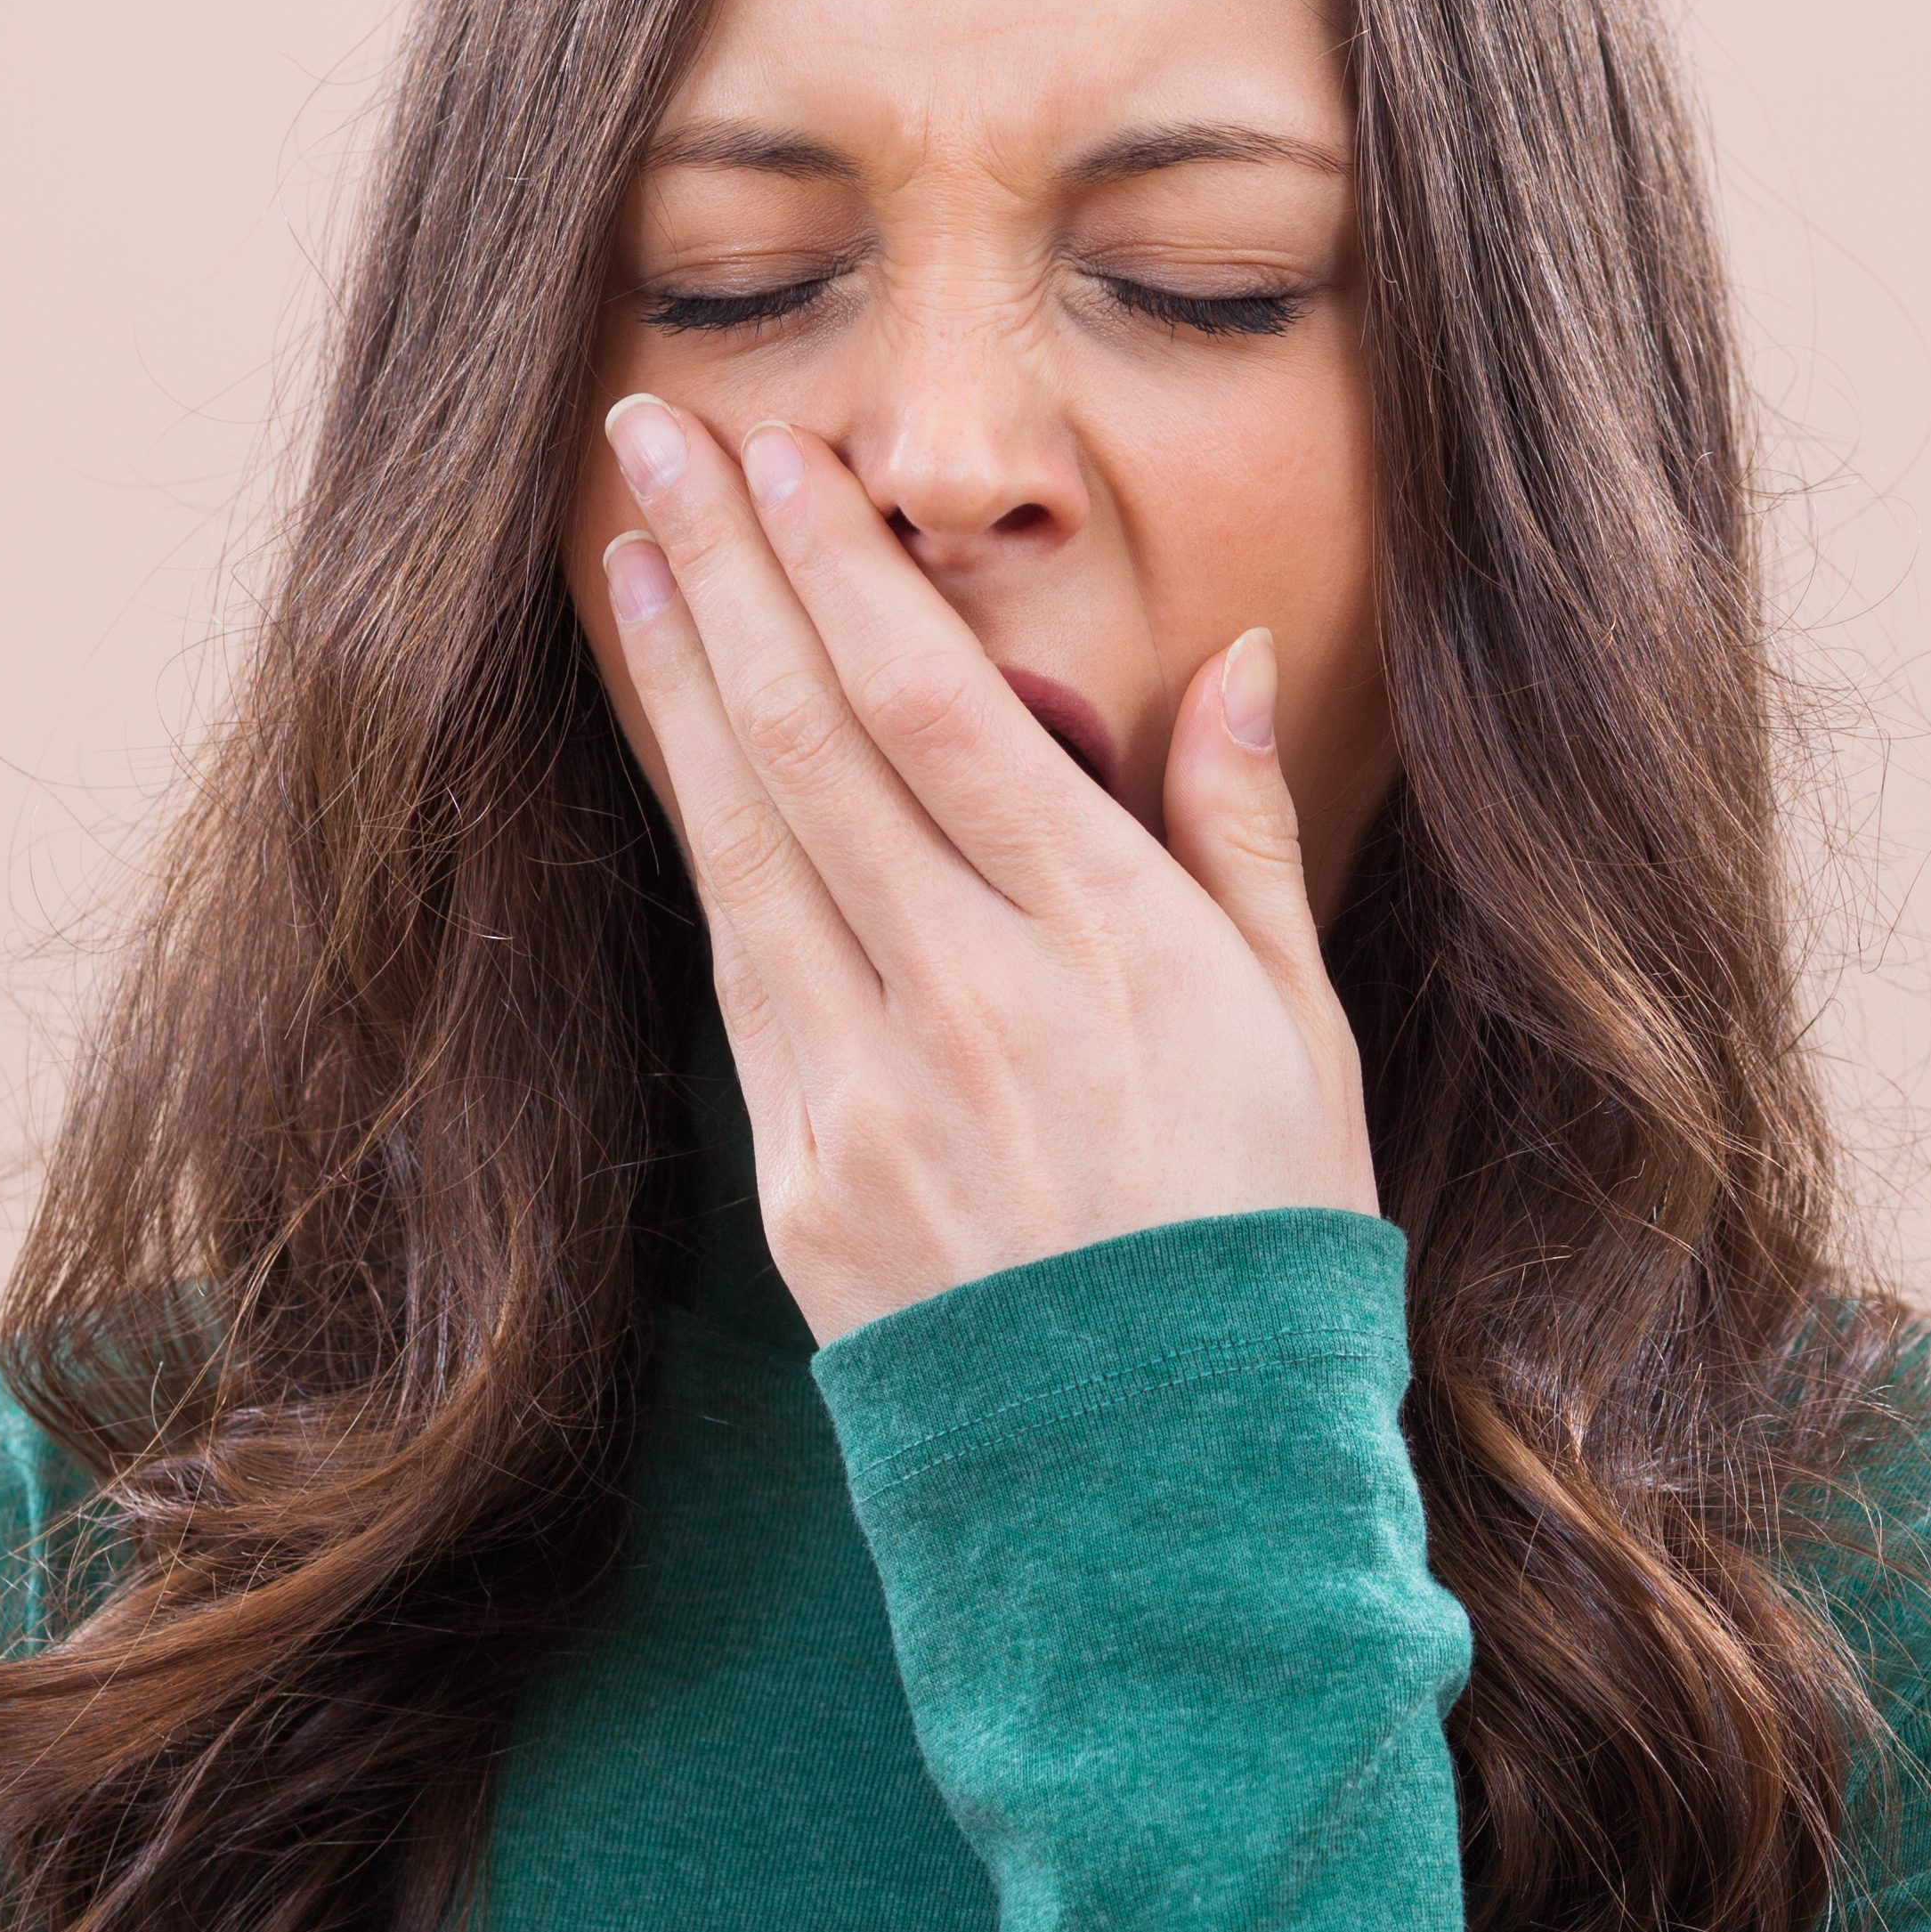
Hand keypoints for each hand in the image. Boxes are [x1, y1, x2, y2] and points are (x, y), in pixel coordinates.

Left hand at [595, 393, 1378, 1342]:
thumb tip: (1232, 662)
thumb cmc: (1262, 1244)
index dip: (842, 570)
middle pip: (816, 741)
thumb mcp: (1302, 1031)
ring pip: (749, 841)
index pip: (940, 709)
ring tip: (627, 556)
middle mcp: (975, 1003)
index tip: (780, 460)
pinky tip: (681, 752)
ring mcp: (872, 1095)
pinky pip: (744, 974)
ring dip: (680, 683)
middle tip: (652, 436)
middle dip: (725, 574)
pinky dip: (705, 840)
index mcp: (1112, 950)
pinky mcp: (805, 1181)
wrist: (1169, 1495)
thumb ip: (1242, 836)